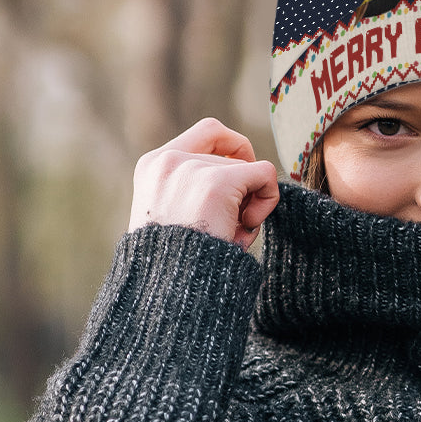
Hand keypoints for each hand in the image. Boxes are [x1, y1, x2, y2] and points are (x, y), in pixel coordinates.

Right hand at [129, 118, 279, 251]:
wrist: (167, 289)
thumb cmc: (176, 263)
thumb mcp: (174, 215)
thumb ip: (196, 188)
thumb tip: (250, 170)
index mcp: (152, 166)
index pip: (208, 132)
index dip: (234, 149)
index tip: (240, 178)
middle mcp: (168, 160)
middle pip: (232, 156)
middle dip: (241, 190)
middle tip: (231, 225)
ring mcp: (192, 169)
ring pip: (249, 169)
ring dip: (249, 203)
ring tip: (229, 234)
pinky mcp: (217, 183)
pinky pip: (265, 174)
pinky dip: (268, 199)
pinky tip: (246, 227)